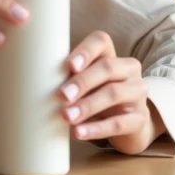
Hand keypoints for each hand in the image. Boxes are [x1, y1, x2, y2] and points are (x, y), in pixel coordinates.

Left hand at [58, 31, 165, 153]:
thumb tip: (35, 81)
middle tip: (61, 96)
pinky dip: (97, 128)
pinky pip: (119, 123)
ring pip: (114, 94)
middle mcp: (129, 69)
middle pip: (107, 68)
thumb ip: (68, 78)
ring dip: (87, 106)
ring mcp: (138, 93)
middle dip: (82, 82)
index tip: (69, 65)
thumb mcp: (85, 84)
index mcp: (112, 55)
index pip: (101, 41)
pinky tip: (79, 132)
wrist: (127, 125)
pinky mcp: (140, 118)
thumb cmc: (97, 97)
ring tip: (66, 116)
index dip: (85, 51)